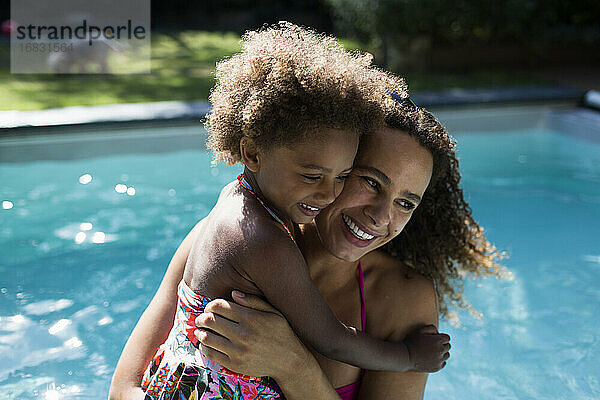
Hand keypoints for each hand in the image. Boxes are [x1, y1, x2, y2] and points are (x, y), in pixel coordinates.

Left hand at [194, 291, 311, 379]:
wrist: (290, 361)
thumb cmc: (281, 333)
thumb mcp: (273, 312)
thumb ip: (254, 301)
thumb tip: (233, 293)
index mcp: (251, 318)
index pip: (219, 306)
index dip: (210, 305)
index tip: (210, 308)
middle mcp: (243, 334)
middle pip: (210, 321)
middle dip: (202, 318)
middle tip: (201, 319)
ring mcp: (238, 351)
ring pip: (207, 338)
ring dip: (200, 332)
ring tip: (200, 331)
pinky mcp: (235, 365)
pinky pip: (211, 354)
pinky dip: (204, 347)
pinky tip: (205, 344)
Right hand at [403, 325, 450, 372]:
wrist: (405, 357)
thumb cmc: (411, 342)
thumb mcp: (419, 331)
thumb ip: (431, 328)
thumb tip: (439, 332)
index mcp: (438, 340)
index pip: (447, 338)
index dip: (441, 337)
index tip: (435, 339)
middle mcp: (440, 350)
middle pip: (448, 346)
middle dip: (442, 344)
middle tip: (434, 345)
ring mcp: (439, 360)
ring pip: (447, 355)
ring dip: (442, 353)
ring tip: (433, 352)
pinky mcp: (437, 368)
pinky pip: (443, 363)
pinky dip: (440, 361)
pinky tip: (433, 359)